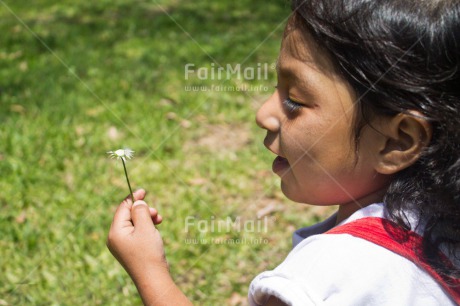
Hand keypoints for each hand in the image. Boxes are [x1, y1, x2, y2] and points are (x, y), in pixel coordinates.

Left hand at [107, 189, 192, 304]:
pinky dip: (146, 227)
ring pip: (134, 223)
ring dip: (147, 218)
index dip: (133, 198)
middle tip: (156, 214)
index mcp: (115, 231)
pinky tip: (155, 230)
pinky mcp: (131, 249)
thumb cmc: (148, 253)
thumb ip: (140, 211)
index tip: (144, 191)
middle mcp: (115, 237)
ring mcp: (122, 244)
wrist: (153, 278)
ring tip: (159, 221)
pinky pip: (137, 232)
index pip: (122, 208)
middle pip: (128, 215)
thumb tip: (137, 202)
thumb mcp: (145, 227)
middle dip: (143, 211)